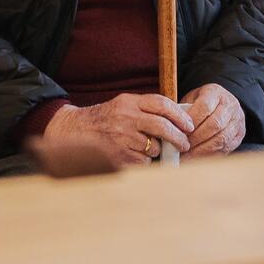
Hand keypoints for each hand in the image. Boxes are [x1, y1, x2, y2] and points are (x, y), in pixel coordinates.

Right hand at [41, 92, 194, 165]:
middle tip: (185, 144)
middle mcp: (125, 118)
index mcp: (129, 102)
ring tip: (145, 148)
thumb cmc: (104, 119)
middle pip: (162, 126)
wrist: (74, 130)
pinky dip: (143, 161)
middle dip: (178, 137)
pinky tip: (132, 156)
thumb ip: (146, 109)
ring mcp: (121, 137)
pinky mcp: (117, 156)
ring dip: (156, 151)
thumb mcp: (123, 105)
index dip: (180, 116)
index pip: (162, 104)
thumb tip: (178, 119)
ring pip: (154, 147)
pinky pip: (143, 162)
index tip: (189, 125)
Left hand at [181, 83, 245, 156]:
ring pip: (221, 139)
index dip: (192, 121)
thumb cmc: (202, 103)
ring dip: (202, 149)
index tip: (179, 131)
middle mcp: (231, 105)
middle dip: (195, 138)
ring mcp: (237, 121)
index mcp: (216, 93)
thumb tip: (170, 127)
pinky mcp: (239, 136)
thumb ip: (184, 109)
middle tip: (181, 147)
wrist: (224, 105)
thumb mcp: (192, 99)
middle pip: (214, 124)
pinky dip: (209, 155)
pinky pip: (225, 148)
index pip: (205, 107)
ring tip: (187, 156)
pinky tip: (197, 159)